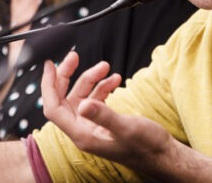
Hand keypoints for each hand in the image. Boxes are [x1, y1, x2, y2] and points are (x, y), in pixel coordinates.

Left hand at [41, 52, 173, 171]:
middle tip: (74, 57)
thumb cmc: (146, 147)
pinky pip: (96, 99)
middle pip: (64, 98)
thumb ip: (104, 116)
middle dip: (68, 75)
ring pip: (82, 95)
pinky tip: (114, 79)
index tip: (50, 66)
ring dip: (92, 79)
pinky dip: (103, 87)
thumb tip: (83, 104)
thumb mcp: (126, 128)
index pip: (53, 108)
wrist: (162, 155)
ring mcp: (93, 125)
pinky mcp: (103, 121)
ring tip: (106, 66)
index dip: (48, 86)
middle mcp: (83, 130)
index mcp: (82, 135)